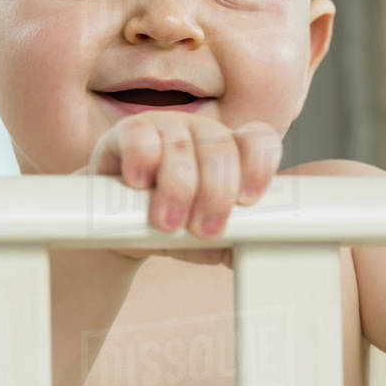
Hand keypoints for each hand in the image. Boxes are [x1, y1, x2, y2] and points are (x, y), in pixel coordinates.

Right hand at [83, 112, 282, 266]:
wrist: (119, 230)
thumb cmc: (174, 229)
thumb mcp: (210, 241)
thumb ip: (240, 243)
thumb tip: (266, 258)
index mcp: (231, 152)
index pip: (258, 140)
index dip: (259, 166)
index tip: (248, 201)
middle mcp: (202, 133)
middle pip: (221, 147)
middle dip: (215, 194)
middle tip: (203, 231)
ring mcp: (166, 127)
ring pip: (181, 146)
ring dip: (177, 189)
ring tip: (167, 224)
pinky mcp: (128, 132)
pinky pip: (140, 136)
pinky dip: (142, 161)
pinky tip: (139, 185)